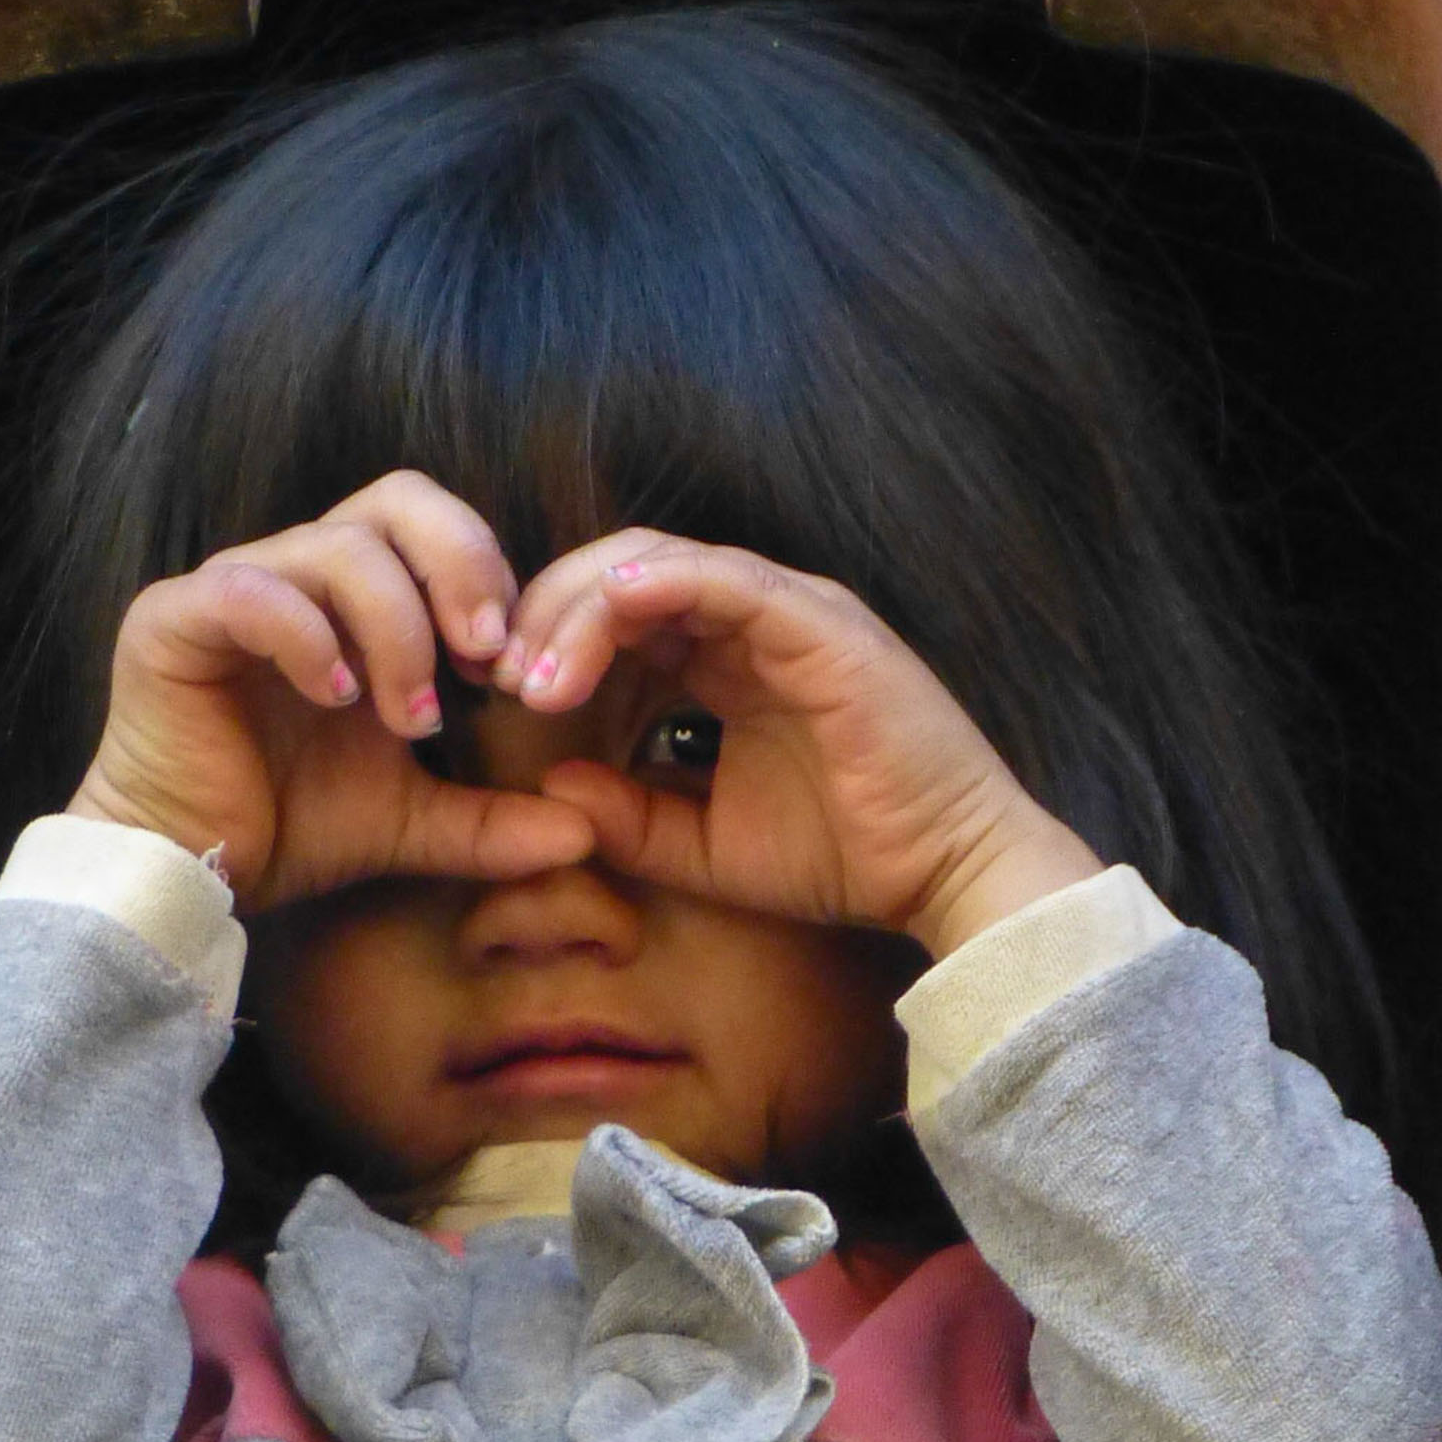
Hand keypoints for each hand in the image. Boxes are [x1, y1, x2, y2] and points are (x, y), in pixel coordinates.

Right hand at [68, 474, 595, 908]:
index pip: (435, 527)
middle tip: (485, 653)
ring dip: (394, 627)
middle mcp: (297, 573)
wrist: (189, 872)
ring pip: (337, 546)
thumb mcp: (414, 821)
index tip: (510, 669)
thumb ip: (493, 820)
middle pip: (398, 500)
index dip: (485, 579)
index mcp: (355, 600)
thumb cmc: (289, 827)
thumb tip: (584, 834)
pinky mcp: (174, 619)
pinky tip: (331, 697)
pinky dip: (306, 637)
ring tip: (407, 716)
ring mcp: (234, 587)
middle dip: (459, 567)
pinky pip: (251, 591)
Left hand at [496, 532, 1104, 957]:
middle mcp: (755, 619)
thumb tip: (547, 787)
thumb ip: (629, 818)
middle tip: (496, 676)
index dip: (549, 641)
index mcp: (728, 659)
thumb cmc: (843, 856)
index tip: (496, 697)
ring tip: (532, 674)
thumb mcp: (704, 846)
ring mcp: (790, 611)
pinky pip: (724, 581)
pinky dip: (655, 587)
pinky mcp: (822, 623)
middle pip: (620, 573)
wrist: (945, 875)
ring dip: (581, 609)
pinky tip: (600, 618)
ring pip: (657, 565)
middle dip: (546, 614)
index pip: (617, 614)